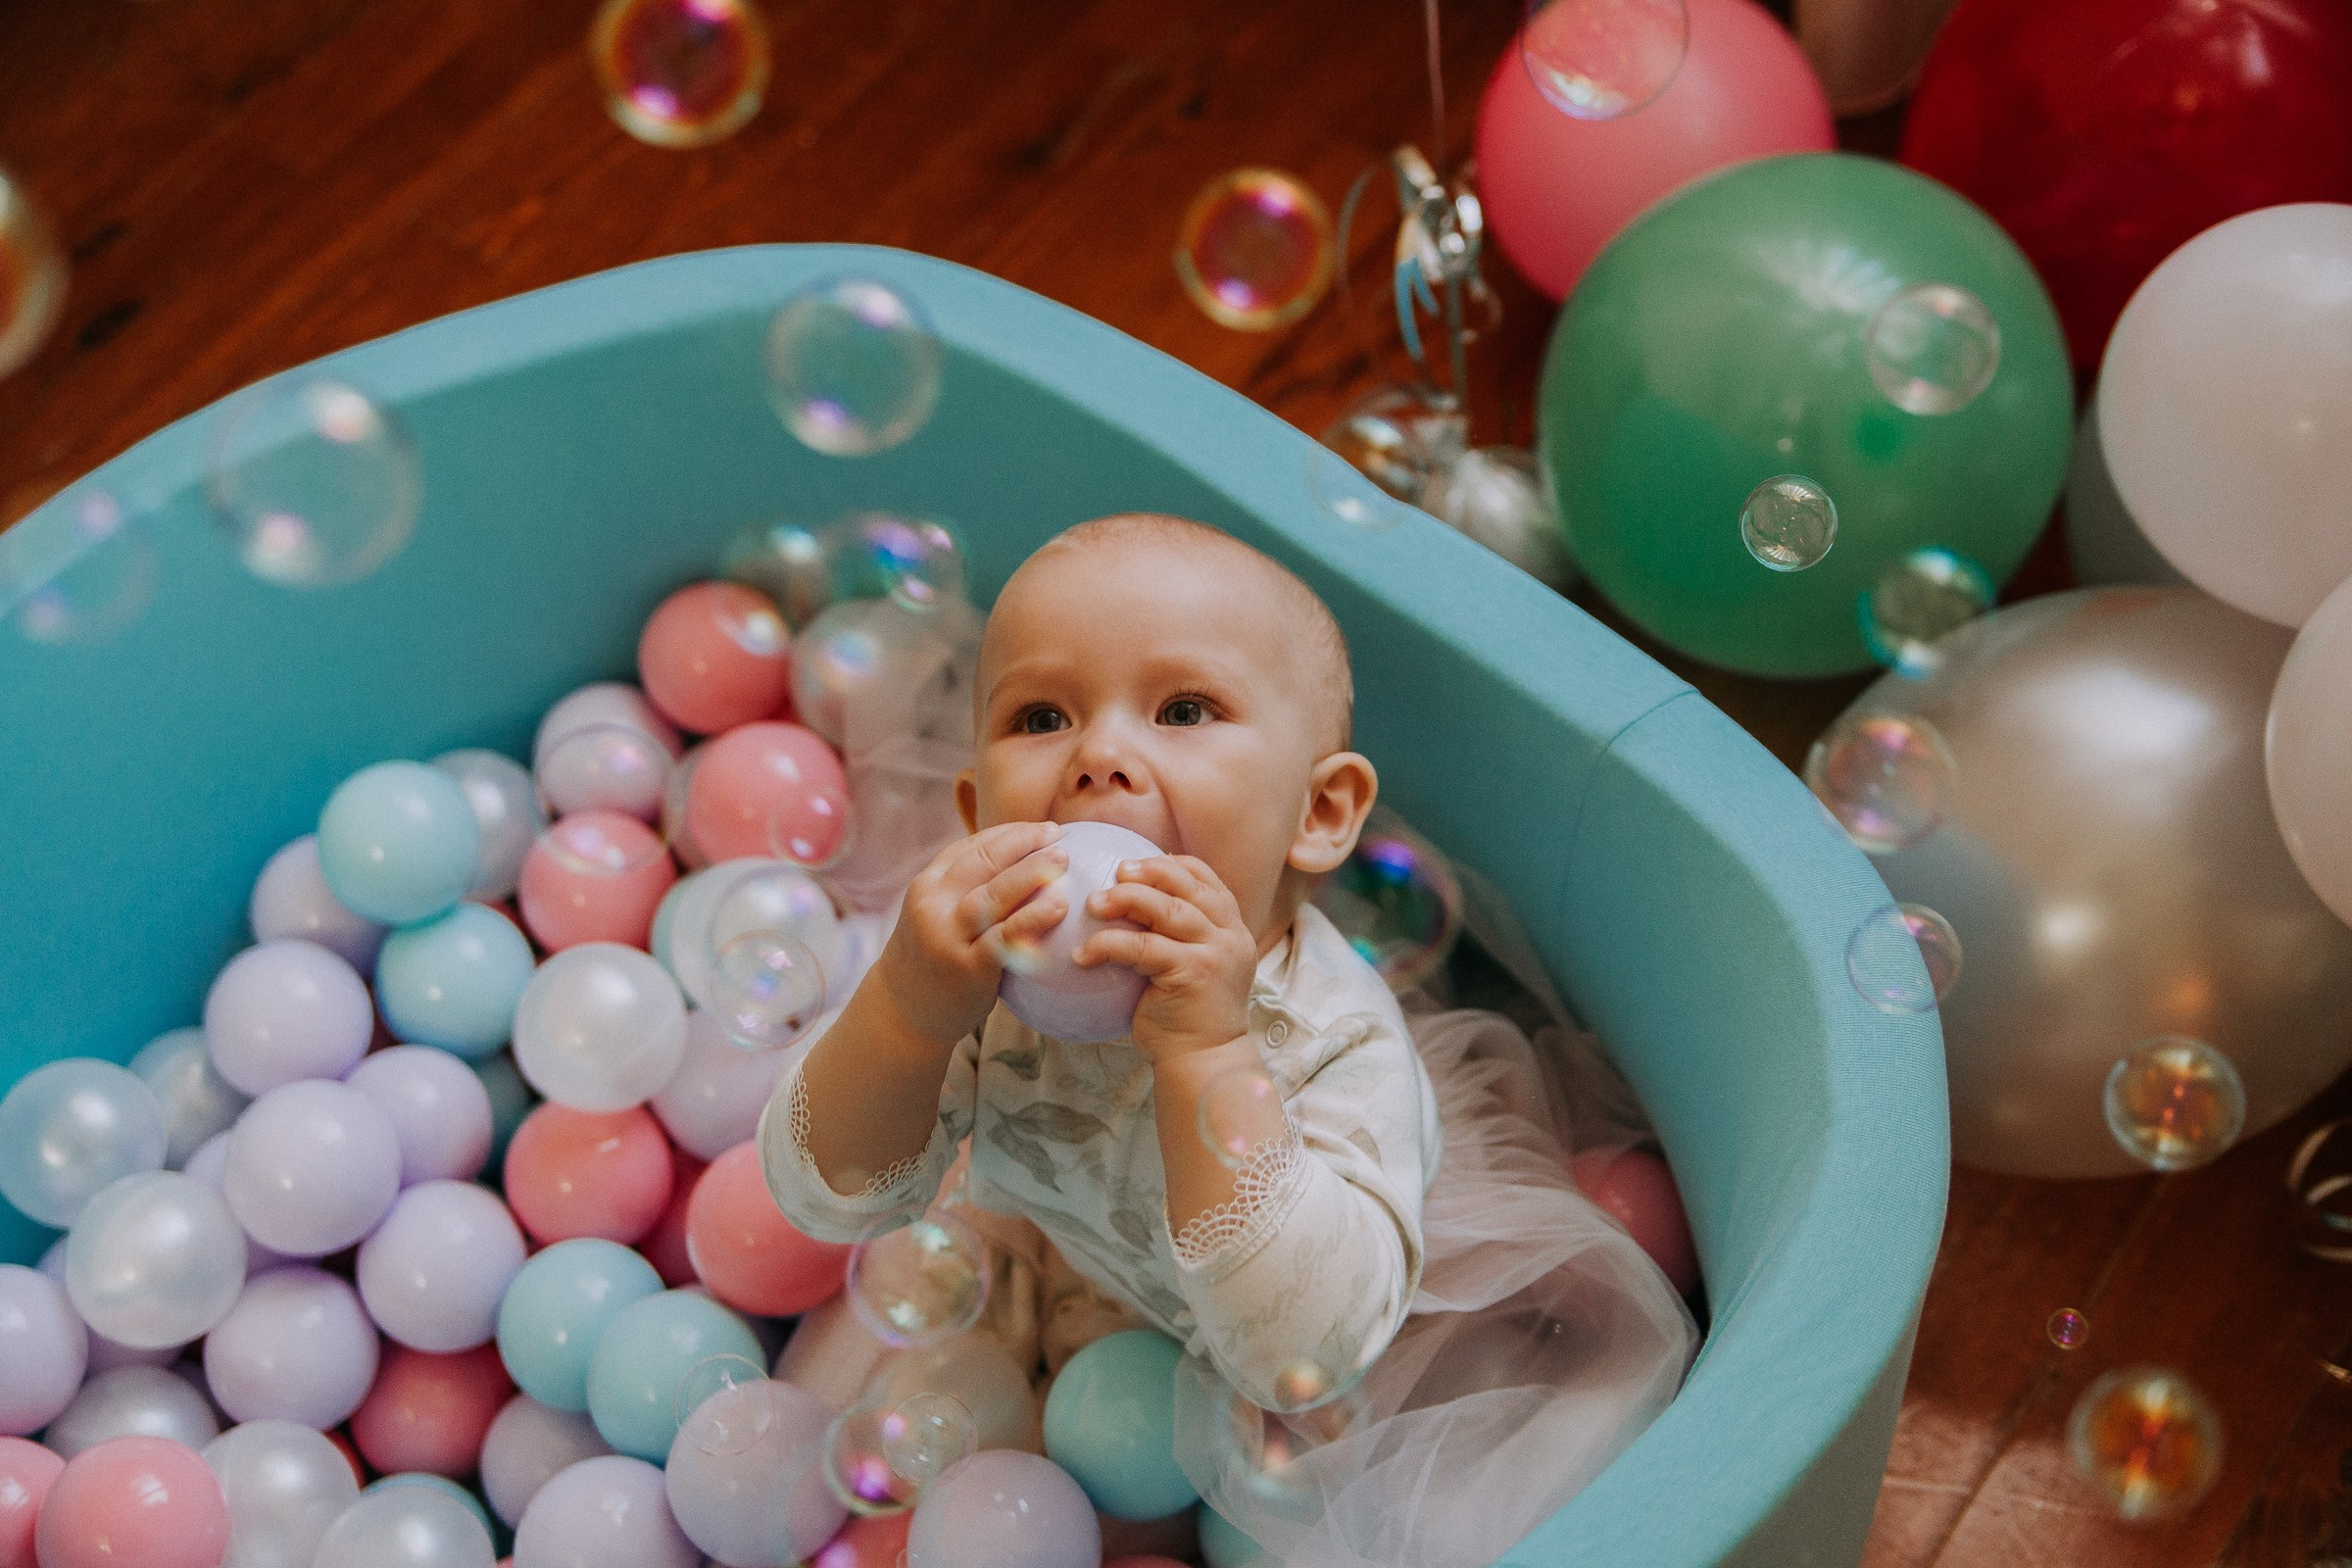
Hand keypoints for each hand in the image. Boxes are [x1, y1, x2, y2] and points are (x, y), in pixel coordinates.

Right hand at [876, 820, 1068, 1048]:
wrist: (903, 1009)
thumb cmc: (934, 955)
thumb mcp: (938, 912)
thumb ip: (968, 887)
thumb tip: (1027, 856)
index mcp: (928, 885)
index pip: (971, 847)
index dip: (1011, 833)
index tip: (1043, 829)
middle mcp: (933, 905)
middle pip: (983, 863)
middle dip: (1022, 843)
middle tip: (1056, 834)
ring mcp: (947, 937)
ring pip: (993, 896)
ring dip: (1030, 874)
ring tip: (1062, 861)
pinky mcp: (966, 968)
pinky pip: (1003, 939)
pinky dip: (1031, 920)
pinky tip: (1057, 908)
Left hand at [1074, 854, 1256, 1062]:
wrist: (1204, 1061)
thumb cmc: (1187, 1017)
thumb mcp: (1192, 968)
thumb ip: (1178, 938)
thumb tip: (1130, 906)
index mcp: (1233, 929)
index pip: (1207, 880)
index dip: (1171, 865)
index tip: (1137, 864)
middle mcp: (1230, 936)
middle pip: (1186, 887)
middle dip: (1148, 873)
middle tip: (1115, 873)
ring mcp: (1215, 953)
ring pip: (1167, 910)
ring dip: (1125, 900)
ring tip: (1093, 903)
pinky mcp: (1193, 972)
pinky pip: (1143, 947)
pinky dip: (1109, 944)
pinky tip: (1082, 952)